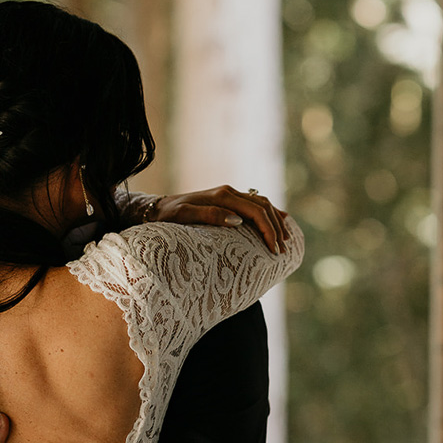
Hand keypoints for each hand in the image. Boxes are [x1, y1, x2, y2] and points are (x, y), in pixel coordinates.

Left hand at [145, 186, 288, 253]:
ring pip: (262, 203)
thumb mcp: (185, 216)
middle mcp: (229, 192)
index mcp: (222, 196)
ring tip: (285, 240)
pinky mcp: (227, 199)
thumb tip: (237, 221)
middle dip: (276, 228)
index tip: (274, 250)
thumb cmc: (169, 215)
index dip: (268, 230)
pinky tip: (280, 219)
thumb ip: (210, 216)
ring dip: (276, 220)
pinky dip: (270, 212)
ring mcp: (229, 194)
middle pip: (263, 207)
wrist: (157, 208)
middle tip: (283, 251)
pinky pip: (255, 203)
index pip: (255, 211)